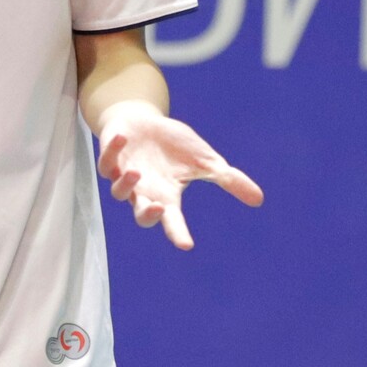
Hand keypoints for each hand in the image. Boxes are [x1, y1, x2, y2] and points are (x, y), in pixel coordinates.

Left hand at [95, 100, 262, 250]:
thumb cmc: (174, 145)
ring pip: (119, 191)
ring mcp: (124, 176)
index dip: (177, 232)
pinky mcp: (110, 158)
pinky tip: (123, 140)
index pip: (172, 220)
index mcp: (166, 196)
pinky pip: (106, 162)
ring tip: (136, 173)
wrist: (143, 122)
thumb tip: (259, 199)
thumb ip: (229, 180)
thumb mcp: (206, 161)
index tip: (186, 244)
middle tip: (159, 208)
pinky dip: (112, 152)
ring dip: (127, 184)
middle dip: (147, 214)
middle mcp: (144, 191)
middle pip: (141, 215)